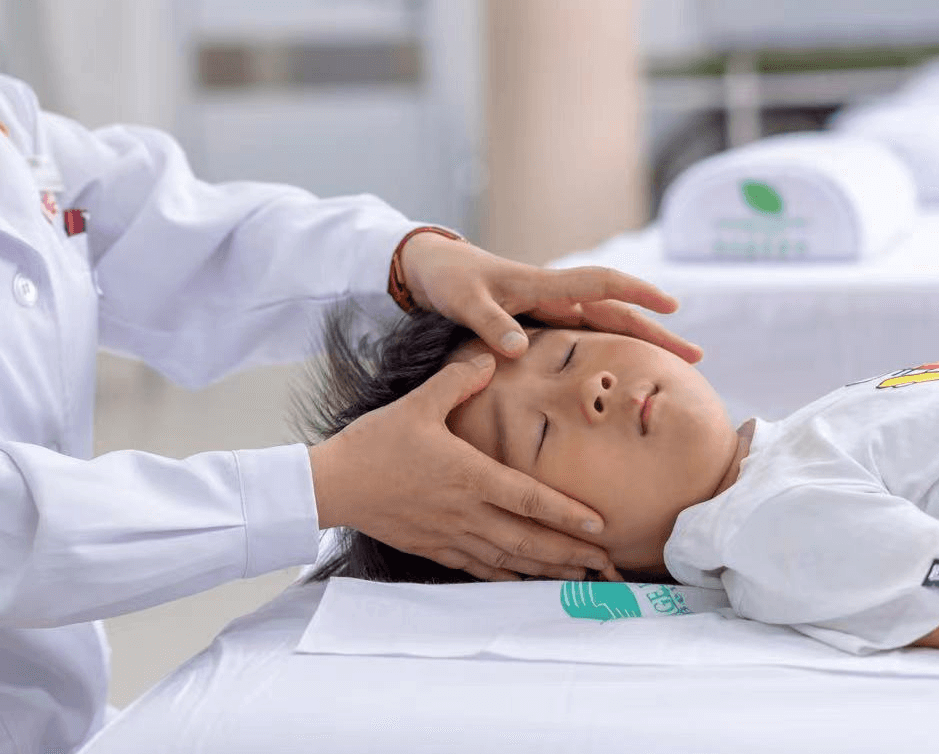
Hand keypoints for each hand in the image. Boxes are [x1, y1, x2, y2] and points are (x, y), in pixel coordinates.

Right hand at [308, 353, 622, 581]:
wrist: (333, 484)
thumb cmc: (375, 444)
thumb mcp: (417, 402)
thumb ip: (458, 381)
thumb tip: (492, 357)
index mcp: (467, 475)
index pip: (527, 499)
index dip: (565, 514)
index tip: (598, 525)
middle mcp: (465, 511)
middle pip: (527, 539)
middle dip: (569, 553)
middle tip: (605, 563)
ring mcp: (450, 535)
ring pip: (508, 559)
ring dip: (546, 570)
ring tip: (579, 577)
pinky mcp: (434, 547)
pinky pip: (479, 568)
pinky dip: (508, 576)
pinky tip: (525, 580)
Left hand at [399, 233, 696, 361]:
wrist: (429, 269)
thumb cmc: (447, 280)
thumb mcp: (463, 303)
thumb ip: (489, 324)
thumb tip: (518, 349)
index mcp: (540, 285)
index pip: (600, 285)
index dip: (636, 294)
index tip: (672, 307)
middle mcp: (552, 295)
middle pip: (614, 311)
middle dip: (654, 330)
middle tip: (695, 355)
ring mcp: (547, 308)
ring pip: (603, 324)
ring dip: (637, 340)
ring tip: (673, 363)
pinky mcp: (537, 321)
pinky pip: (582, 334)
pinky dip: (607, 347)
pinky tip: (621, 366)